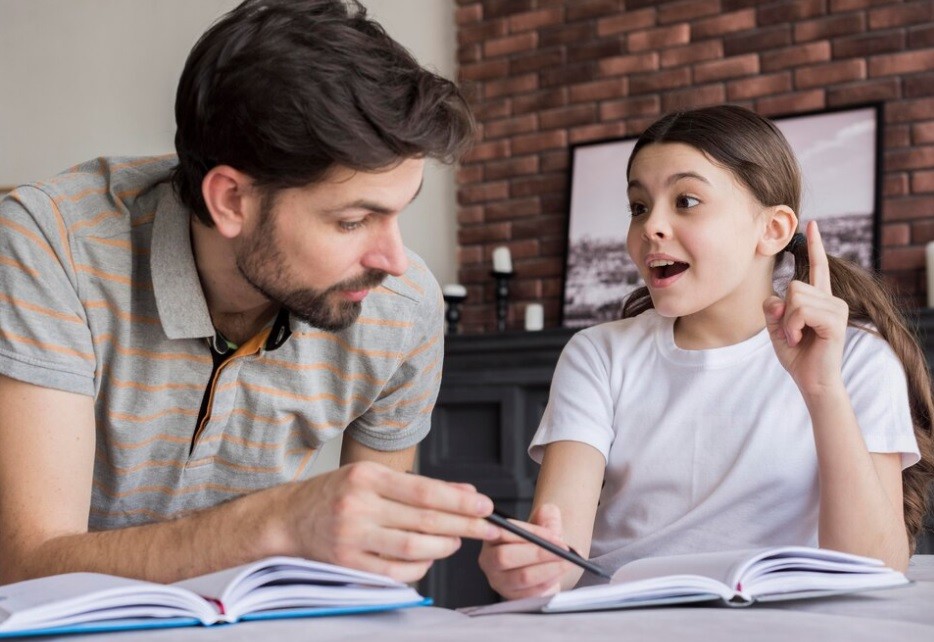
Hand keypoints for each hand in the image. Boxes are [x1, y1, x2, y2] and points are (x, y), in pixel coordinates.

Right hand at [280, 462, 497, 582]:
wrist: (288, 518)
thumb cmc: (335, 494)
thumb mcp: (373, 477)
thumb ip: (418, 485)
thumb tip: (465, 491)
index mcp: (367, 477)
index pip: (424, 490)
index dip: (459, 500)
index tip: (484, 505)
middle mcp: (359, 505)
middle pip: (424, 520)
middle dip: (464, 525)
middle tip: (488, 528)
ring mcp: (352, 537)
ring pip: (413, 548)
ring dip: (444, 547)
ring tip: (458, 541)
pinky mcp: (348, 563)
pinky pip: (395, 572)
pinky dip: (420, 568)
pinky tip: (430, 559)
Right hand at [478, 503, 576, 599]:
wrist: (542, 564)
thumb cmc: (537, 542)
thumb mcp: (541, 523)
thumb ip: (546, 515)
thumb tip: (549, 516)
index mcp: (491, 536)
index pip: (504, 532)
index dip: (530, 533)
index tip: (553, 534)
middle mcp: (489, 560)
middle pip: (505, 557)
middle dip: (538, 553)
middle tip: (562, 550)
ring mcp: (499, 581)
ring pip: (521, 576)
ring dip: (549, 568)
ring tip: (567, 561)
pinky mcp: (512, 597)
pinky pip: (531, 592)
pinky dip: (549, 581)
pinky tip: (559, 573)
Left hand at [763, 220, 848, 398]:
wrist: (812, 382)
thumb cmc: (797, 355)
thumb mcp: (776, 328)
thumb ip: (772, 308)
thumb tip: (776, 298)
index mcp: (818, 299)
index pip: (816, 266)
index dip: (814, 245)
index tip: (811, 223)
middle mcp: (831, 299)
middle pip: (793, 285)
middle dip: (783, 312)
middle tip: (791, 332)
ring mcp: (836, 308)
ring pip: (795, 297)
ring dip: (787, 321)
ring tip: (798, 337)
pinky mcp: (836, 319)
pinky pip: (801, 311)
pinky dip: (793, 327)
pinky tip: (801, 339)